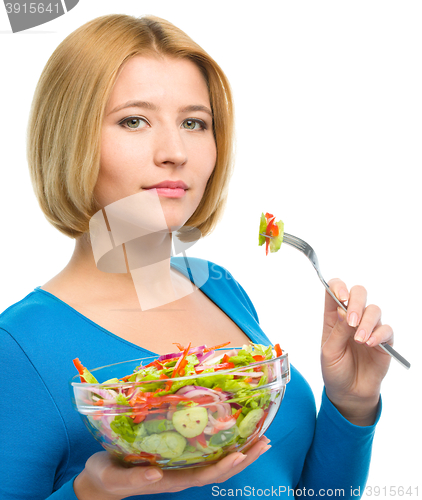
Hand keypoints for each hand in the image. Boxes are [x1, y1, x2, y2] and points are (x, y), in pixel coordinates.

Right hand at [73, 436, 270, 499]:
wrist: (100, 479)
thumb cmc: (106, 477)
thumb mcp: (114, 478)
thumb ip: (133, 480)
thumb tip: (156, 477)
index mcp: (171, 480)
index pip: (205, 475)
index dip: (224, 466)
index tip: (242, 454)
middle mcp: (182, 474)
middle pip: (219, 469)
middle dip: (244, 457)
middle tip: (265, 441)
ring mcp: (181, 465)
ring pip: (216, 461)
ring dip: (241, 450)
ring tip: (260, 437)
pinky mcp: (177, 455)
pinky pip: (205, 450)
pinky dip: (223, 442)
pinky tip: (231, 431)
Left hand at [321, 279, 391, 425]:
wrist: (349, 393)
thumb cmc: (335, 370)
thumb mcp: (329, 352)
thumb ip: (337, 331)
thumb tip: (343, 311)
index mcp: (334, 317)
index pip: (335, 290)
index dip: (338, 287)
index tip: (340, 296)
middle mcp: (352, 318)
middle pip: (358, 293)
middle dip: (355, 303)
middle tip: (351, 321)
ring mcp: (368, 327)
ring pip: (374, 310)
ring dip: (367, 322)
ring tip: (360, 340)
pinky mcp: (384, 340)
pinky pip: (387, 329)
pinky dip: (379, 334)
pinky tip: (370, 344)